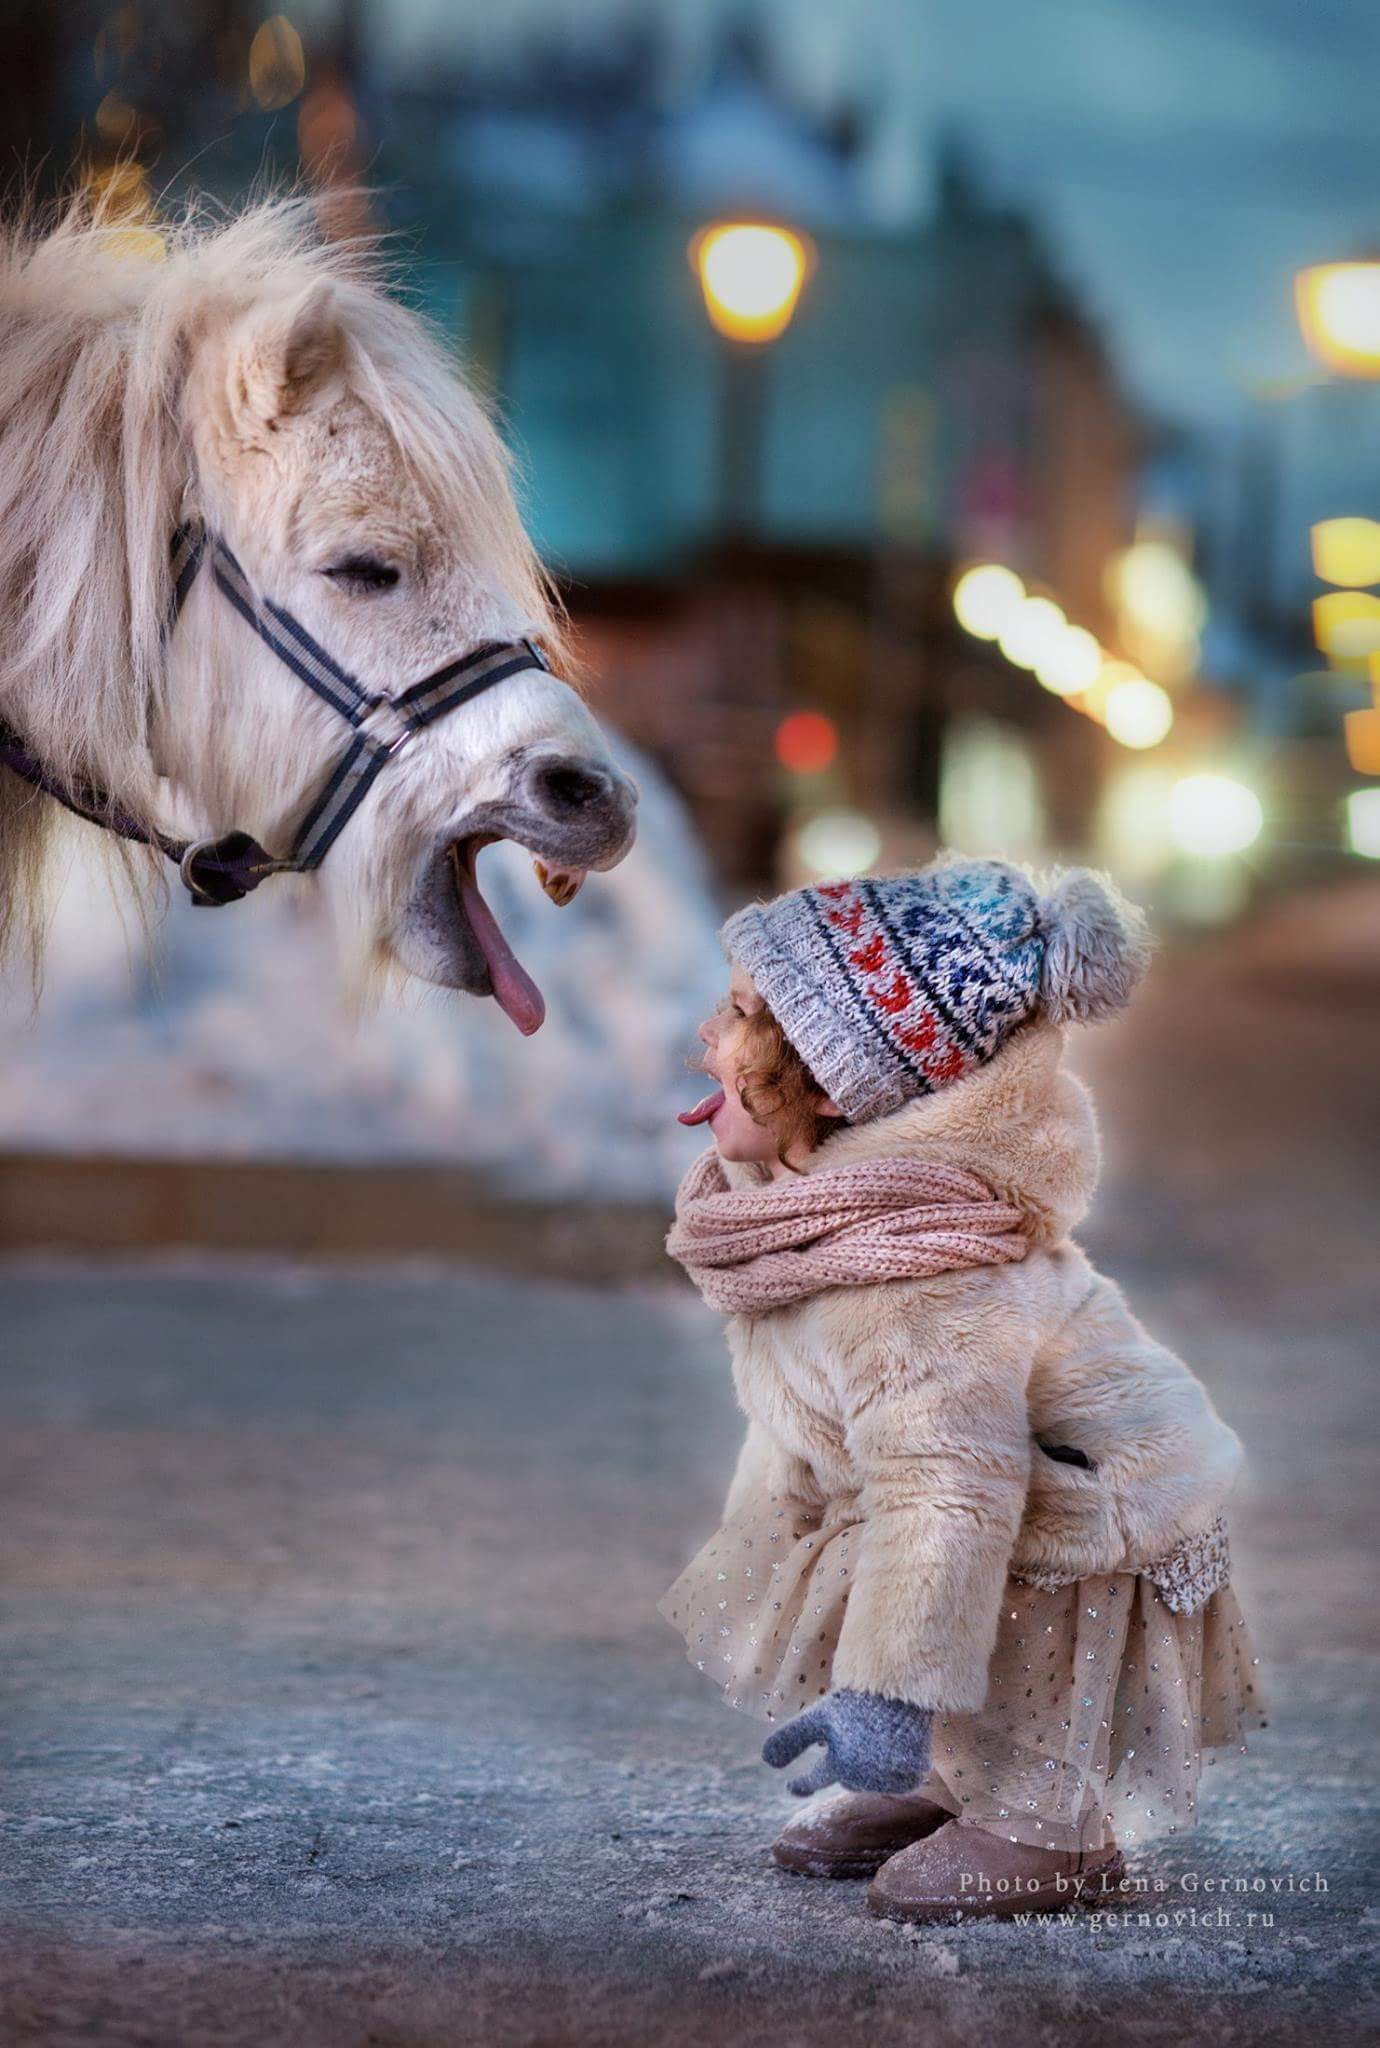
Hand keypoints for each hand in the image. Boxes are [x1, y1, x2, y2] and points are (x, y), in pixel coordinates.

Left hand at [762, 1689, 932, 1797]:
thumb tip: (766, 1761)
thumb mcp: (820, 1717)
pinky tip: (896, 1744)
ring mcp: (890, 1779)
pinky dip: (896, 1767)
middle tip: (858, 1731)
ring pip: (872, 1780)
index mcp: (840, 1763)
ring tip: (879, 1734)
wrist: (901, 1686)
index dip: (802, 1784)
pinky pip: (899, 1780)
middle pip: (848, 1779)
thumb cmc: (856, 1700)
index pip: (816, 1779)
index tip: (790, 1787)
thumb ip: (792, 1739)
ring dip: (871, 1764)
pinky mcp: (912, 1775)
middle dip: (848, 1760)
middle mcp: (865, 1778)